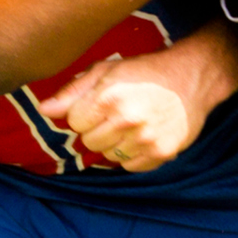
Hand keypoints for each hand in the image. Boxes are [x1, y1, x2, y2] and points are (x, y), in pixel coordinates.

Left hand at [43, 48, 203, 170]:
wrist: (192, 77)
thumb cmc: (144, 72)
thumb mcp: (106, 71)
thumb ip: (72, 92)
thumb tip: (44, 110)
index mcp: (109, 96)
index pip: (73, 121)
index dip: (84, 112)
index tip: (101, 103)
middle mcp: (127, 119)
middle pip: (88, 141)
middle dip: (98, 128)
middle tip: (118, 113)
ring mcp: (145, 139)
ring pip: (108, 156)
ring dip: (115, 143)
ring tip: (132, 124)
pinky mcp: (161, 153)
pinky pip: (130, 166)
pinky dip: (133, 155)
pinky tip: (143, 135)